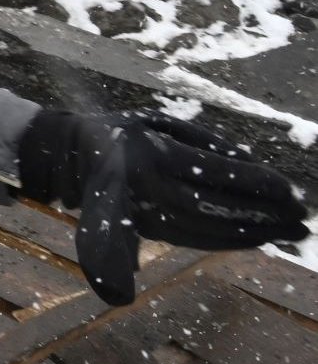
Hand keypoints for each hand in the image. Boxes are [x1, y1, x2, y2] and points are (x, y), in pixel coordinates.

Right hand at [17, 110, 305, 303]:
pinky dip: (230, 241)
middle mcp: (149, 188)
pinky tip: (257, 239)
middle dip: (265, 215)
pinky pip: (196, 240)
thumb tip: (252, 167)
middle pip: (218, 208)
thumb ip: (204, 142)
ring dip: (254, 234)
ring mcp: (146, 213)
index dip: (257, 183)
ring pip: (209, 229)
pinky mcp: (148, 229)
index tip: (290, 189)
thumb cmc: (120, 133)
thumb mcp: (157, 122)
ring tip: (289, 232)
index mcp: (153, 154)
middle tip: (302, 217)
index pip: (217, 173)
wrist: (68, 157)